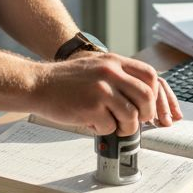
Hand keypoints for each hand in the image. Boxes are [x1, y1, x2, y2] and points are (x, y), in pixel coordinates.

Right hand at [32, 52, 182, 135]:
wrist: (38, 84)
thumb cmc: (66, 81)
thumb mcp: (96, 67)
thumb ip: (118, 76)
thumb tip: (143, 98)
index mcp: (114, 61)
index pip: (149, 75)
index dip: (155, 94)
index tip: (151, 107)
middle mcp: (110, 72)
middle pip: (146, 96)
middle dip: (146, 114)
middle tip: (137, 122)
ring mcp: (101, 89)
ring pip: (132, 115)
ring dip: (126, 127)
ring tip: (113, 126)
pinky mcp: (91, 107)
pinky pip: (111, 126)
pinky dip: (104, 130)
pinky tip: (93, 123)